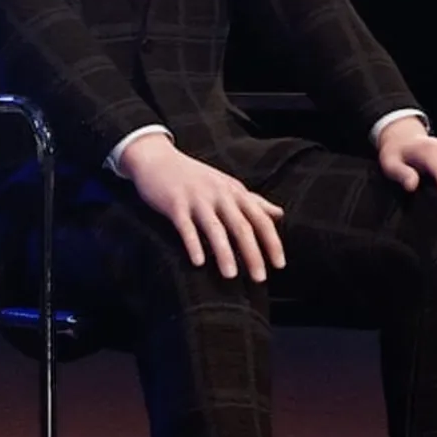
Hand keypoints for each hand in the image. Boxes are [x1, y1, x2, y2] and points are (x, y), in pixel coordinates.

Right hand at [117, 133, 287, 280]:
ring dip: (224, 253)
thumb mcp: (227, 185)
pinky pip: (185, 226)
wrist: (158, 159)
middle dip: (252, 253)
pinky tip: (198, 262)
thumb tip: (279, 214)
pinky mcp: (174, 203)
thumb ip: (253, 201)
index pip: (260, 219)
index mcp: (235, 192)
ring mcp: (196, 198)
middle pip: (241, 226)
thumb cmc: (195, 177)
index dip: (272, 242)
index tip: (279, 265)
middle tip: (260, 278)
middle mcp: (219, 194)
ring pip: (215, 228)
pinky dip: (193, 244)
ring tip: (231, 275)